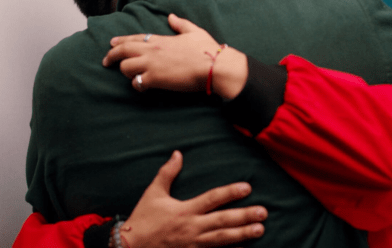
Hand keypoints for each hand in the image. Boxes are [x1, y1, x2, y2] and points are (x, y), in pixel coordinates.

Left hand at [103, 14, 247, 98]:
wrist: (214, 66)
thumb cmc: (207, 49)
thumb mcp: (195, 31)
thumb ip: (181, 24)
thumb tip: (171, 17)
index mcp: (160, 39)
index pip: (134, 38)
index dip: (120, 41)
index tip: (111, 43)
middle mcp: (152, 50)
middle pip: (123, 51)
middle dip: (111, 56)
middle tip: (106, 61)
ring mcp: (152, 64)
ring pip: (125, 67)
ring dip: (127, 72)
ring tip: (132, 76)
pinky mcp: (155, 79)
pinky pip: (136, 83)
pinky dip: (137, 85)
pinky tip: (142, 87)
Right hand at [121, 151, 266, 247]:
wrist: (128, 247)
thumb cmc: (142, 220)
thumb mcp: (153, 193)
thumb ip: (167, 173)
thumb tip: (178, 153)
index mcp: (184, 210)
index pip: (212, 199)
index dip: (231, 192)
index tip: (248, 187)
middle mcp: (192, 228)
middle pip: (223, 221)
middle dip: (244, 216)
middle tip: (263, 212)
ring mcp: (193, 245)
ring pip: (222, 240)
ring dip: (242, 235)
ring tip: (260, 230)